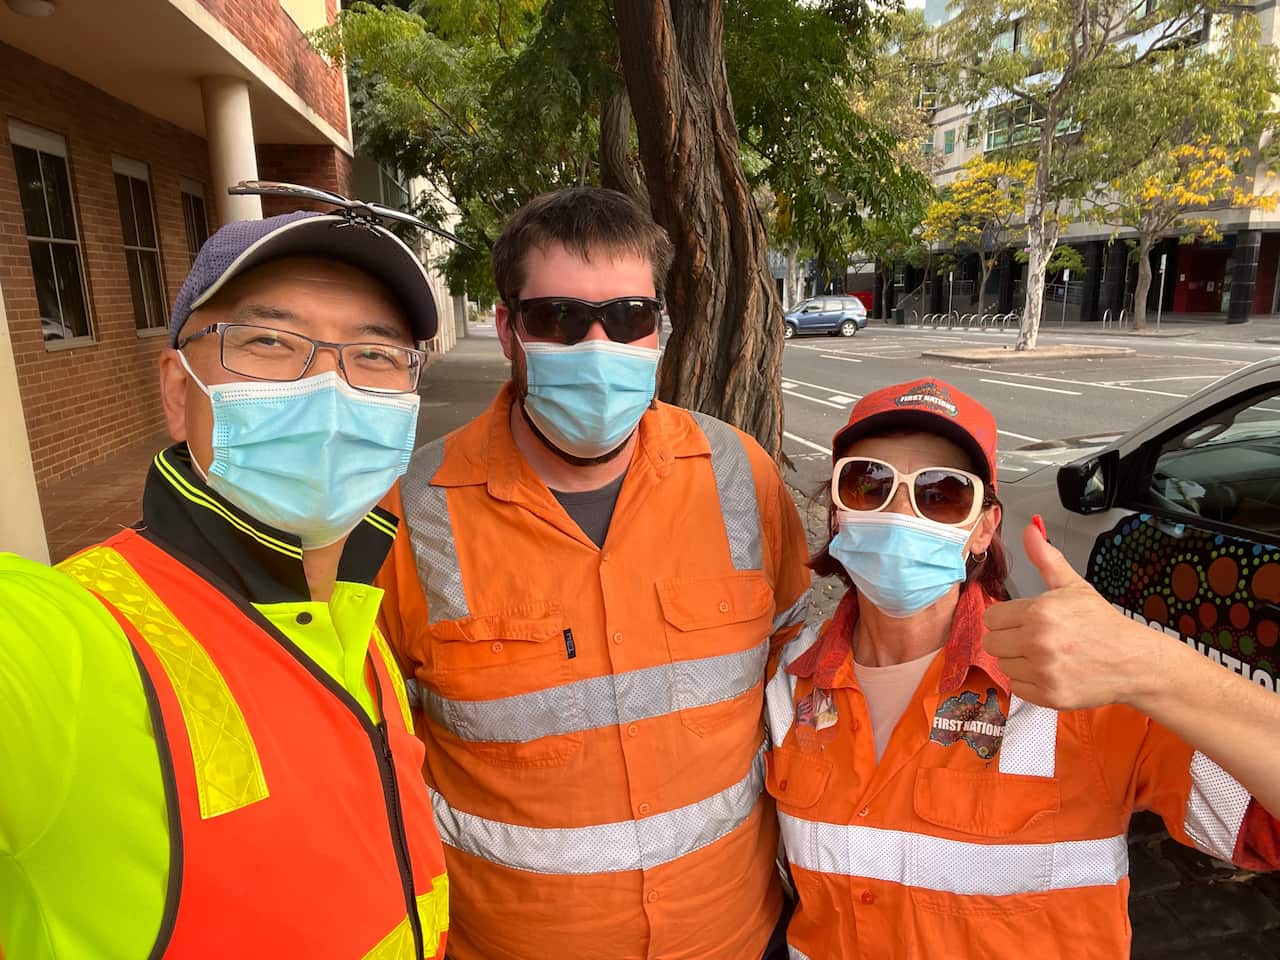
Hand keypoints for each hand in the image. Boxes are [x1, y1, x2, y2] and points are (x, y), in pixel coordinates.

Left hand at [982, 523, 1159, 709]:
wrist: (1134, 661)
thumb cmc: (1101, 623)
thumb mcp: (1073, 586)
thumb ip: (1045, 559)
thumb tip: (1030, 530)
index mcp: (1039, 612)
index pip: (992, 617)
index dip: (1005, 617)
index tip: (1022, 620)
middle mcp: (1038, 642)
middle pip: (992, 642)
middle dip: (1009, 638)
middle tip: (1033, 638)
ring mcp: (1043, 671)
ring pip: (1002, 665)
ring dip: (1018, 660)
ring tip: (1044, 655)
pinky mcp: (1049, 696)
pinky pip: (1017, 687)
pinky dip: (1029, 681)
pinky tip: (1049, 671)